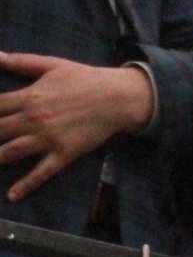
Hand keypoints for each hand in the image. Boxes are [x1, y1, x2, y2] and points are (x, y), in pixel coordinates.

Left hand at [0, 53, 153, 201]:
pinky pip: (41, 172)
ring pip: (11, 152)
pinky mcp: (63, 153)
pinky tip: (12, 195)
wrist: (117, 96)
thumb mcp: (54, 65)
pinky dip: (26, 185)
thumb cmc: (85, 79)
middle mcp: (34, 119)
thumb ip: (23, 62)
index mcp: (30, 96)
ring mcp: (48, 138)